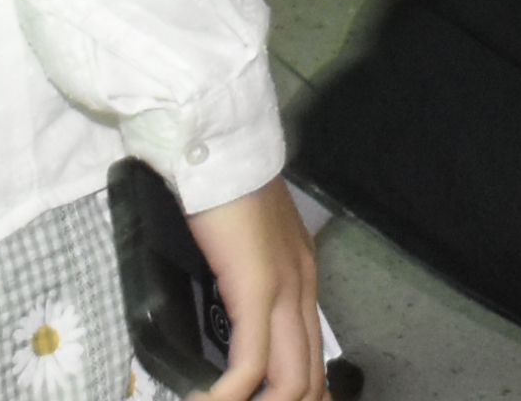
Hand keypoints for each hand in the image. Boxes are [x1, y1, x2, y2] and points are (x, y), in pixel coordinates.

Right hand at [185, 178, 323, 400]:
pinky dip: (230, 394)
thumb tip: (230, 311)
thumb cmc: (219, 185)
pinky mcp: (258, 288)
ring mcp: (286, 290)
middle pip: (310, 378)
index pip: (314, 356)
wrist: (217, 145)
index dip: (304, 395)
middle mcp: (303, 288)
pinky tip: (207, 398)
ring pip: (292, 381)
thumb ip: (247, 276)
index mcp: (300, 277)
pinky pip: (252, 364)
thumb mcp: (243, 242)